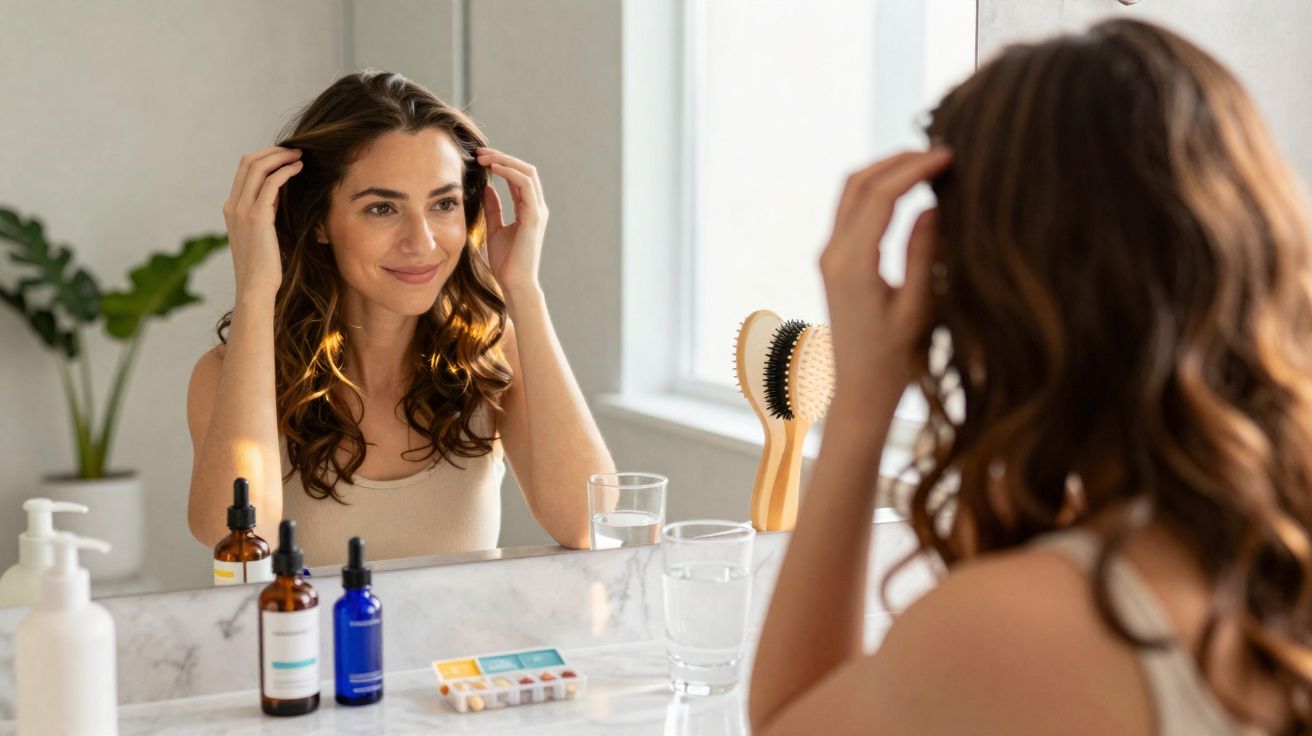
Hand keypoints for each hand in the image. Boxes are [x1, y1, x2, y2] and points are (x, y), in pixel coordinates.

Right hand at [221, 146, 302, 299]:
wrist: (255, 286)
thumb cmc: (264, 265)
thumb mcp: (261, 233)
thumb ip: (264, 212)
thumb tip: (278, 195)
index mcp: (231, 208)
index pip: (244, 170)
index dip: (264, 157)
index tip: (284, 156)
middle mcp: (232, 205)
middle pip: (248, 162)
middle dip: (272, 151)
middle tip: (295, 150)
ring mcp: (241, 209)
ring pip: (258, 167)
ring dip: (280, 157)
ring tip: (300, 156)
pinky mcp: (256, 216)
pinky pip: (271, 183)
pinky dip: (285, 171)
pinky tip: (298, 169)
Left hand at [476, 147, 546, 296]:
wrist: (514, 283)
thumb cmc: (506, 261)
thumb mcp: (494, 229)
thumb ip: (493, 208)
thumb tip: (488, 188)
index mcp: (528, 210)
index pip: (518, 178)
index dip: (500, 164)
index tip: (479, 159)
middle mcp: (536, 208)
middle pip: (524, 170)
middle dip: (502, 158)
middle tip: (480, 153)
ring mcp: (538, 211)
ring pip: (527, 173)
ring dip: (505, 161)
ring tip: (484, 158)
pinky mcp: (534, 217)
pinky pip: (525, 185)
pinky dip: (510, 173)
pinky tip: (493, 169)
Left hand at [818, 148, 951, 401]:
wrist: (859, 389)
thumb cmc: (895, 358)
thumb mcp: (919, 308)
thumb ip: (924, 256)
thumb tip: (932, 207)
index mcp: (852, 265)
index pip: (880, 197)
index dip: (914, 169)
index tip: (948, 155)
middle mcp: (833, 254)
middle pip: (858, 183)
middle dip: (898, 160)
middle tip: (940, 151)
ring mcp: (829, 255)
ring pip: (851, 192)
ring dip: (886, 170)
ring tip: (928, 163)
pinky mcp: (834, 260)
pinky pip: (851, 209)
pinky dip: (878, 189)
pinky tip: (909, 188)